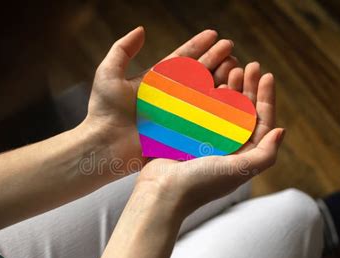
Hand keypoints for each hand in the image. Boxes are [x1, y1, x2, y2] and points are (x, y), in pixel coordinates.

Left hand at [82, 27, 239, 165]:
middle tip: (231, 48)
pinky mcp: (181, 131)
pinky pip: (204, 117)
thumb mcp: (109, 74)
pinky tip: (233, 94)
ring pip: (205, 92)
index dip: (198, 46)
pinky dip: (219, 105)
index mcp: (156, 82)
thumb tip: (141, 29)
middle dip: (215, 60)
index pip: (182, 59)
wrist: (103, 145)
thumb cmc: (103, 111)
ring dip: (220, 78)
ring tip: (235, 66)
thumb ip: (123, 50)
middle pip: (197, 74)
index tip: (214, 34)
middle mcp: (170, 96)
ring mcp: (177, 114)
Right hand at [136, 64, 284, 217]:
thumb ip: (264, 154)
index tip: (266, 75)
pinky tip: (208, 79)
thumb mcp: (239, 170)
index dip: (266, 98)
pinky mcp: (187, 135)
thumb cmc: (200, 183)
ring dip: (229, 87)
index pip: (261, 123)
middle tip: (249, 66)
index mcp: (242, 155)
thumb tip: (282, 130)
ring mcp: (206, 139)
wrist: (161, 192)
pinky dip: (206, 93)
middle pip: (243, 111)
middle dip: (248, 88)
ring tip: (230, 67)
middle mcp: (227, 147)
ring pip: (223, 106)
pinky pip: (201, 109)